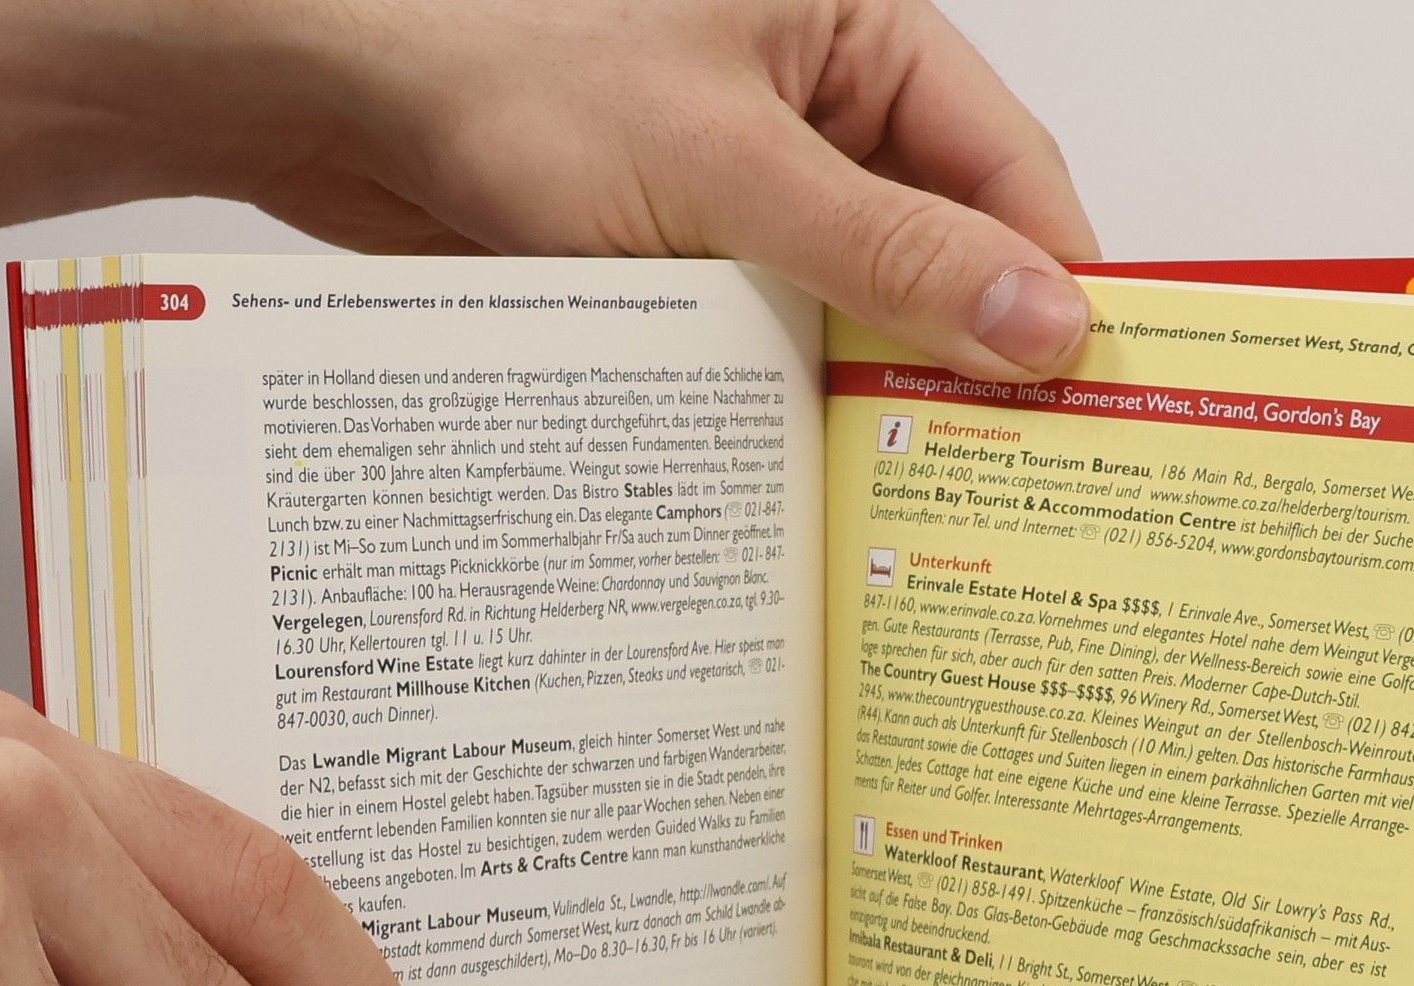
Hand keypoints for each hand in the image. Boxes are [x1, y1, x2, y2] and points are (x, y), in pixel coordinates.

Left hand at [0, 0, 1097, 380]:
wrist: (324, 89)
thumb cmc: (503, 56)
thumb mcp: (725, 164)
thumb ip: (886, 247)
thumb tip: (1040, 320)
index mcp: (864, 40)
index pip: (1010, 175)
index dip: (1055, 290)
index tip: (1089, 402)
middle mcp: (820, 116)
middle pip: (944, 255)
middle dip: (968, 363)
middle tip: (1008, 487)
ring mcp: (753, 197)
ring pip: (859, 315)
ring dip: (874, 399)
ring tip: (917, 510)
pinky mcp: (688, 267)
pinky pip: (775, 348)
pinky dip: (793, 411)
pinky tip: (810, 482)